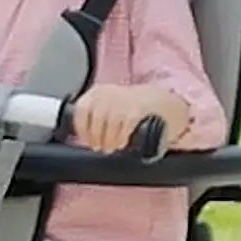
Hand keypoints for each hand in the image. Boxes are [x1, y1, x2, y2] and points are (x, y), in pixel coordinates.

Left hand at [73, 83, 187, 152]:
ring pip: (110, 122)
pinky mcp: (138, 107)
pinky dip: (122, 136)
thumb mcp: (107, 107)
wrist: (158, 100)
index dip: (82, 129)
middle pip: (96, 118)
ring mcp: (124, 98)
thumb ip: (94, 118)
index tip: (86, 140)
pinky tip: (122, 143)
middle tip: (99, 147)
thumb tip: (82, 138)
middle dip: (96, 137)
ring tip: (111, 147)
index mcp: (97, 92)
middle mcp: (109, 92)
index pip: (81, 110)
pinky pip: (126, 124)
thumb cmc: (128, 108)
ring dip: (109, 139)